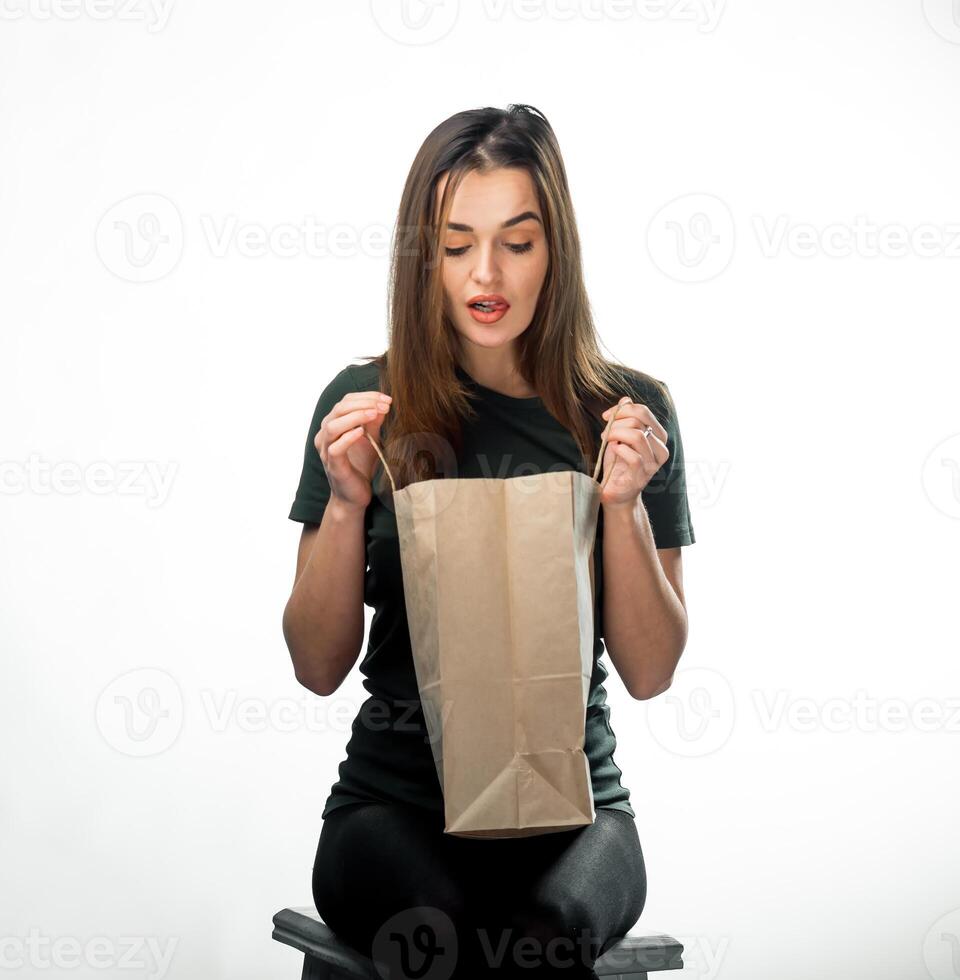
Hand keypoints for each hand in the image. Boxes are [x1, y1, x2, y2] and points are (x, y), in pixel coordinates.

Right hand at [314, 390, 392, 510]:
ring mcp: (326, 450)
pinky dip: (347, 438)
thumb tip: (383, 404)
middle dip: (363, 404)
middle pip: (338, 409)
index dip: (366, 397)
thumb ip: (374, 422)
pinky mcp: (332, 465)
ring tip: (374, 414)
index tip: (386, 399)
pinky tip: (361, 432)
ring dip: (355, 416)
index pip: (345, 401)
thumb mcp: (371, 440)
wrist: (354, 495)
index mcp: (333, 425)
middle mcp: (325, 435)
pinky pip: (335, 448)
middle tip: (383, 405)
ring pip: (332, 426)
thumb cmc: (360, 465)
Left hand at [598, 396, 669, 508]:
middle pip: (639, 422)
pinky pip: (633, 456)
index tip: (607, 416)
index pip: (644, 412)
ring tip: (607, 441)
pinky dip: (619, 449)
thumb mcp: (620, 437)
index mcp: (658, 437)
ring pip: (637, 436)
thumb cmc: (618, 464)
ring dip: (616, 434)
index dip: (623, 410)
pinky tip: (614, 450)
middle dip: (617, 423)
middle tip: (605, 432)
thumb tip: (626, 399)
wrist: (616, 492)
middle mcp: (661, 449)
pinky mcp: (642, 476)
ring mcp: (653, 464)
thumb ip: (625, 418)